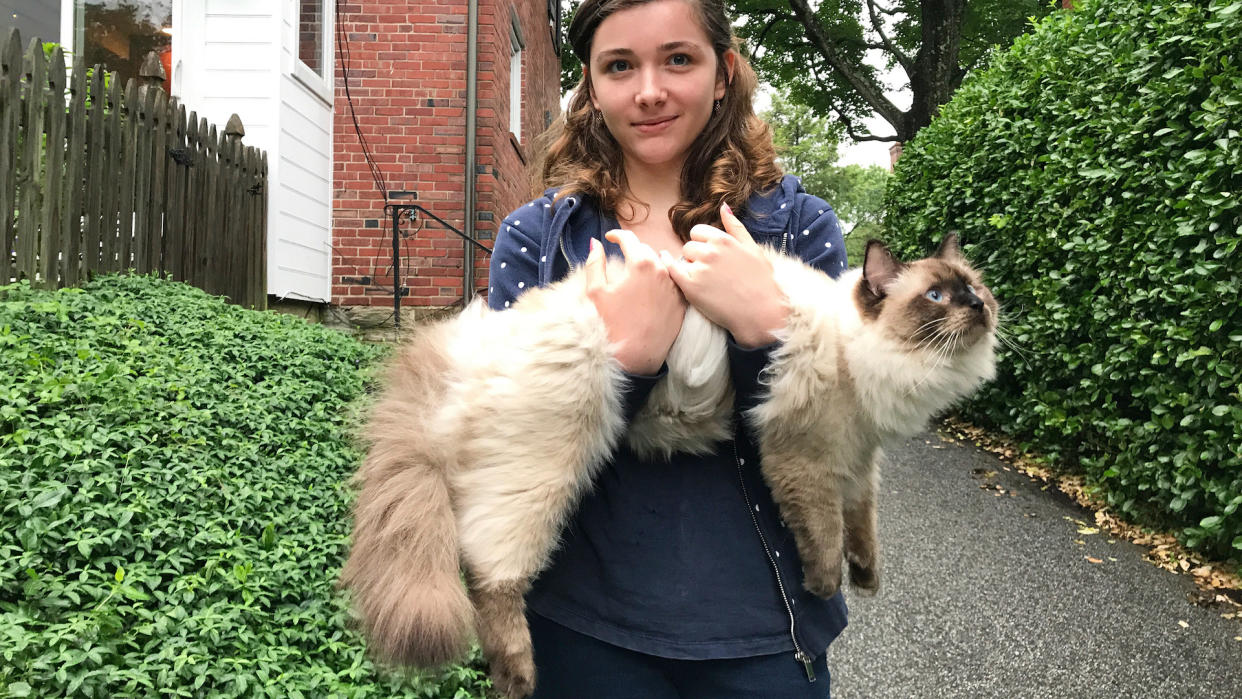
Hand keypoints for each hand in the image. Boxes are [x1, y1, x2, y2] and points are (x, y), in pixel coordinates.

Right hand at [583, 230, 686, 374]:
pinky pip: (674, 282)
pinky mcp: (683, 302)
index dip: (617, 235)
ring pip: (663, 264)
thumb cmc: (613, 325)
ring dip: (650, 263)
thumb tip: (595, 243)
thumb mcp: (595, 292)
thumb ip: (594, 263)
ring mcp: (675, 286)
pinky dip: (664, 280)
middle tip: (622, 256)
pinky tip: (653, 288)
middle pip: (647, 250)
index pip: (629, 238)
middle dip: (633, 250)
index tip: (610, 238)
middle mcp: (662, 271)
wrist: (637, 357)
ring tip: (639, 271)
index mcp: (641, 264)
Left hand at [665, 203, 788, 347]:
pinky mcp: (691, 287)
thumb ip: (735, 227)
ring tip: (706, 282)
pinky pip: (672, 271)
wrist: (763, 312)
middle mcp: (710, 251)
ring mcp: (699, 269)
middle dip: (696, 256)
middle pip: (689, 246)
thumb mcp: (753, 248)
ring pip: (682, 260)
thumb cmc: (762, 282)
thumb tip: (723, 206)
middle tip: (710, 272)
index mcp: (724, 240)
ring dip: (689, 267)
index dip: (703, 244)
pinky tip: (670, 268)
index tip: (711, 256)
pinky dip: (670, 268)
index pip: (698, 232)